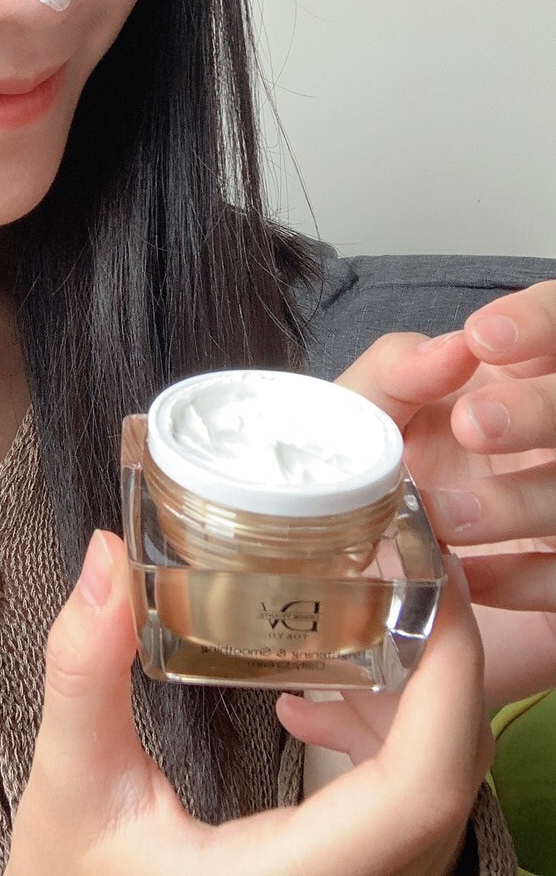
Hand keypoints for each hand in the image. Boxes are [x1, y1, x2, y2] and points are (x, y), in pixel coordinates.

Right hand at [7, 531, 488, 875]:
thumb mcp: (72, 787)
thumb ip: (86, 671)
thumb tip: (107, 559)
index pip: (421, 785)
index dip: (450, 678)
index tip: (433, 583)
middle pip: (450, 774)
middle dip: (438, 660)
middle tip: (398, 570)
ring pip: (437, 790)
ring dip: (411, 697)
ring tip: (345, 627)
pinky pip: (407, 810)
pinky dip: (383, 741)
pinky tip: (305, 705)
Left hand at [336, 279, 555, 706]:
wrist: (374, 582)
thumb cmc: (379, 476)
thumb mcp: (368, 415)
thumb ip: (396, 369)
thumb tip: (449, 348)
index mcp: (520, 373)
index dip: (536, 323)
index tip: (481, 338)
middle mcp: (553, 432)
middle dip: (537, 410)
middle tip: (473, 424)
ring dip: (516, 503)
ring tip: (444, 518)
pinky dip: (522, 577)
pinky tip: (466, 577)